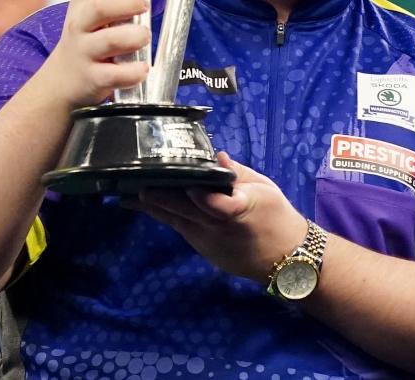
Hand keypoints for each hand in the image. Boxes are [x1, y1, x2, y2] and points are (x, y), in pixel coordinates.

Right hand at [40, 0, 149, 109]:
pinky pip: (114, 75)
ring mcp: (85, 53)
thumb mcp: (87, 11)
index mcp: (83, 6)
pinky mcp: (93, 79)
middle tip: (142, 3)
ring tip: (144, 37)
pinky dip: (132, 71)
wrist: (60, 85)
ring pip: (109, 41)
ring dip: (132, 37)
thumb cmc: (84, 41)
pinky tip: (143, 68)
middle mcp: (80, 27)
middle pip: (98, 8)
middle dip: (123, 3)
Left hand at [125, 153, 308, 281]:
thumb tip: (216, 156)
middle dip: (157, 198)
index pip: (213, 204)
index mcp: (239, 209)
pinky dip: (166, 216)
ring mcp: (208, 241)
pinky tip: (148, 206)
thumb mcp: (264, 187)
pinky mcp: (204, 250)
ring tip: (128, 195)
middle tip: (132, 184)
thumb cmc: (276, 216)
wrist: (286, 258)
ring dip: (153, 207)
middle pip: (183, 211)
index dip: (197, 195)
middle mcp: (218, 227)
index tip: (181, 183)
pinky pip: (181, 229)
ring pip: (175, 221)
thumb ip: (237, 172)